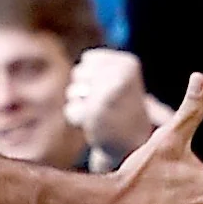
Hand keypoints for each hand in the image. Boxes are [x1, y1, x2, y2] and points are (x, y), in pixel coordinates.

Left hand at [65, 47, 162, 163]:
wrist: (131, 144)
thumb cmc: (119, 109)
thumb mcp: (118, 79)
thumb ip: (97, 67)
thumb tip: (77, 75)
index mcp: (127, 63)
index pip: (89, 59)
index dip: (92, 76)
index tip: (111, 90)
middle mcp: (121, 75)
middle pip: (78, 73)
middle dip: (84, 89)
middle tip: (105, 104)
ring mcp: (108, 93)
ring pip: (73, 91)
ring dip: (81, 104)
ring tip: (100, 113)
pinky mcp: (95, 113)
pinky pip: (71, 109)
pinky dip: (78, 119)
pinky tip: (94, 124)